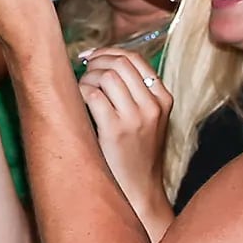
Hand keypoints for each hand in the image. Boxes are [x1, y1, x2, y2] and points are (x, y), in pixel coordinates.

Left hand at [78, 47, 171, 197]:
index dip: (110, 52)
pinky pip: (93, 95)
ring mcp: (135, 118)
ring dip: (88, 77)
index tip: (93, 56)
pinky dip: (81, 92)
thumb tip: (106, 62)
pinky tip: (78, 102)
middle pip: (121, 63)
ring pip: (106, 75)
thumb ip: (136, 92)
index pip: (136, 58)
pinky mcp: (115, 131)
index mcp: (163, 99)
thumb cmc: (137, 154)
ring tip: (82, 89)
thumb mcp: (149, 120)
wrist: (139, 191)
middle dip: (96, 61)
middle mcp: (153, 106)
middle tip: (84, 70)